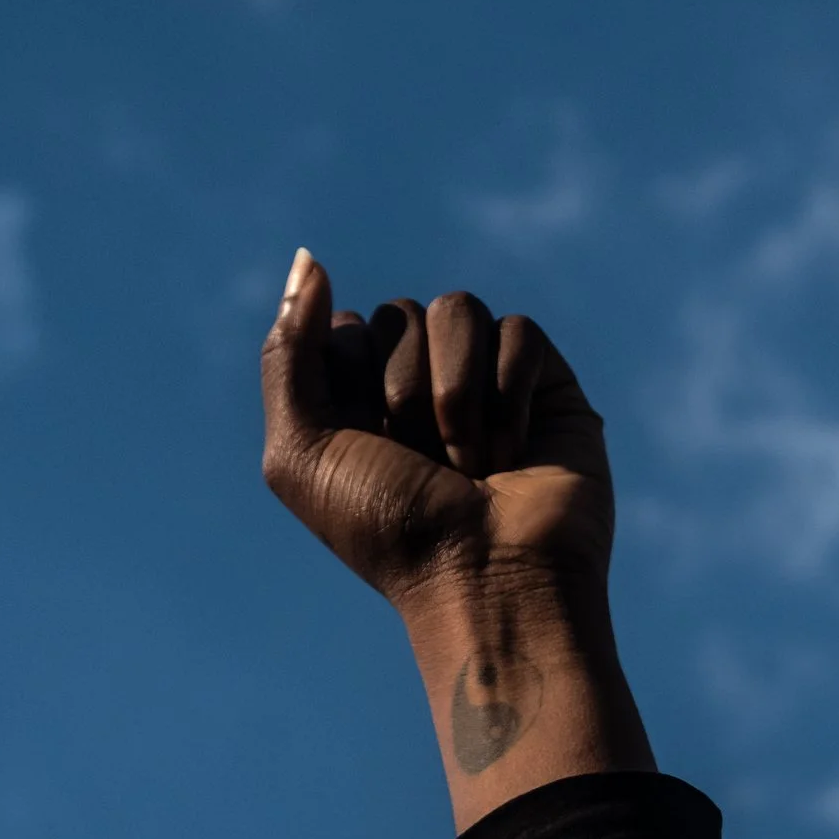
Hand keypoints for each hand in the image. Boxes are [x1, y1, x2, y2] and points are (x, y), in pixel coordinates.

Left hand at [259, 248, 611, 608]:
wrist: (488, 579)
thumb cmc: (391, 532)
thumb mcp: (300, 452)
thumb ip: (288, 351)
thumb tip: (310, 258)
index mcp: (359, 399)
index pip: (343, 326)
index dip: (350, 379)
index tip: (367, 445)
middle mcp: (422, 385)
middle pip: (399, 311)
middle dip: (404, 390)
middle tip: (426, 462)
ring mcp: (488, 381)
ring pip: (460, 309)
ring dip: (458, 393)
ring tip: (475, 463)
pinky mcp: (549, 385)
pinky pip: (520, 331)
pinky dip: (511, 392)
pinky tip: (518, 451)